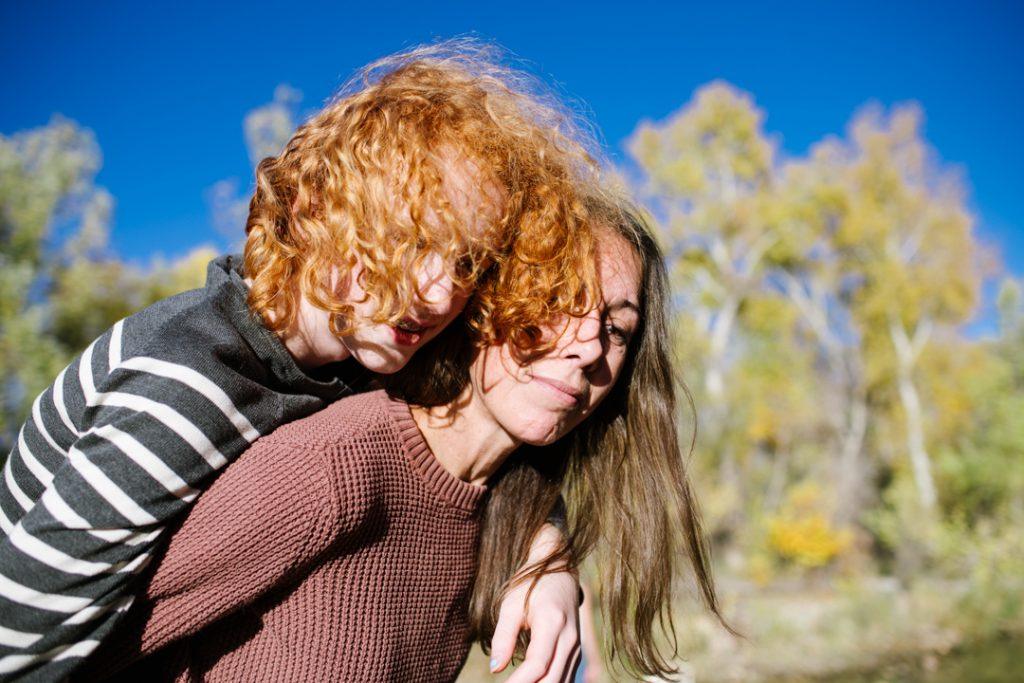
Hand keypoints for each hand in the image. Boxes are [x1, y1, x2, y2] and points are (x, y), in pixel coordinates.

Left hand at [489, 527, 581, 681]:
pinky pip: (565, 678)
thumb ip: (503, 637)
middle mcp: (570, 638)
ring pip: (561, 682)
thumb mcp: (511, 605)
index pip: (537, 665)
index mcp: (552, 623)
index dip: (519, 682)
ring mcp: (576, 647)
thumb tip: (495, 668)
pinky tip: (532, 682)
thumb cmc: (530, 585)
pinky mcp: (576, 652)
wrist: (559, 571)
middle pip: (552, 680)